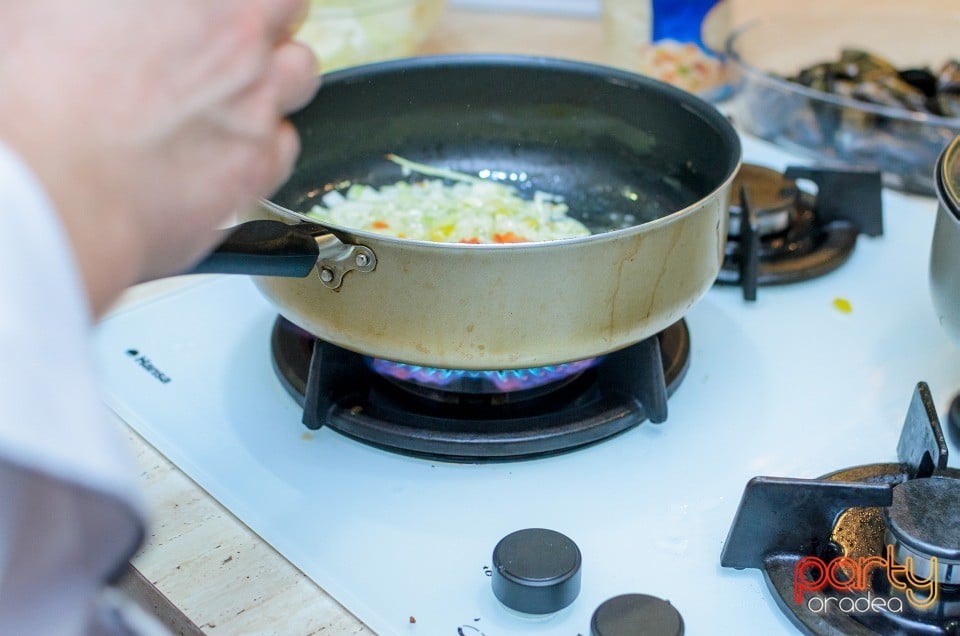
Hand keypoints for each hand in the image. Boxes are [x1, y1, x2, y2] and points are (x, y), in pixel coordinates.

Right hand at [0, 0, 319, 313]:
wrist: (44, 188)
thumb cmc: (33, 96)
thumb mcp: (43, 5)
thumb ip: (101, 4)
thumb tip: (110, 10)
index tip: (222, 6)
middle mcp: (239, 39)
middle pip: (287, 10)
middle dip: (262, 22)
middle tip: (222, 40)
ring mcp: (256, 104)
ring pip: (300, 74)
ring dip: (272, 76)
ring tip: (226, 94)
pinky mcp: (257, 168)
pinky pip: (284, 143)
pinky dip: (261, 142)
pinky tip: (219, 147)